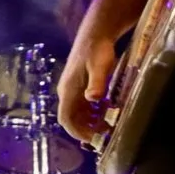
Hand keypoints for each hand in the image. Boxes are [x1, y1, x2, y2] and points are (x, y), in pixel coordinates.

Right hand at [57, 29, 118, 146]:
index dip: (76, 132)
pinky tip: (108, 111)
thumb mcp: (100, 67)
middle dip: (87, 129)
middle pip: (72, 118)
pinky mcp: (80, 85)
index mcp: (68, 90)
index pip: (65, 118)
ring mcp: (73, 89)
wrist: (96, 33)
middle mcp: (67, 91)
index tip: (92, 140)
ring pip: (79, 113)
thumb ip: (97, 83)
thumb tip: (92, 98)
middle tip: (105, 135)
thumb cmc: (97, 50)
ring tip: (109, 125)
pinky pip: (84, 105)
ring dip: (91, 121)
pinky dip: (94, 112)